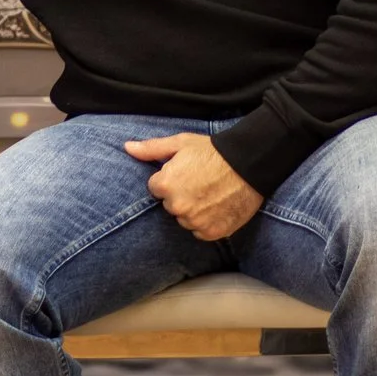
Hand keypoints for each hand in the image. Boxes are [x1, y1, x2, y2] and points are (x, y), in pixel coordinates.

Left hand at [123, 132, 263, 241]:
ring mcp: (195, 221)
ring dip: (193, 211)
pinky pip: (201, 231)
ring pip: (185, 219)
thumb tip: (127, 148)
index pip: (156, 189)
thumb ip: (151, 149)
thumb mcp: (180, 143)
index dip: (170, 180)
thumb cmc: (213, 151)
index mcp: (165, 185)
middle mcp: (177, 206)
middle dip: (180, 196)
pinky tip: (217, 206)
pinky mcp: (212, 232)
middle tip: (200, 182)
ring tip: (211, 194)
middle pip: (170, 205)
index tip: (186, 173)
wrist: (249, 164)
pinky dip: (207, 222)